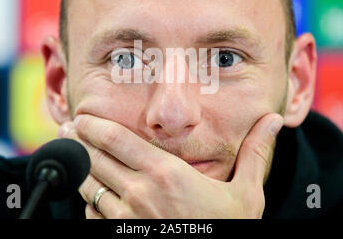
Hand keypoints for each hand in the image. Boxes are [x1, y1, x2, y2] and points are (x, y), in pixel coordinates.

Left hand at [59, 113, 282, 218]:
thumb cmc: (228, 232)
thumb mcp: (247, 195)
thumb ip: (255, 154)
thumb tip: (273, 121)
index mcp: (166, 175)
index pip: (118, 140)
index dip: (95, 125)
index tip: (83, 115)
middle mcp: (140, 194)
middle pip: (96, 158)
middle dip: (79, 139)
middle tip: (69, 127)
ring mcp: (125, 220)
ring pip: (89, 185)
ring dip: (77, 165)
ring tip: (69, 151)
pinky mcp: (118, 238)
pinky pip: (91, 215)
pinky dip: (86, 199)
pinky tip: (87, 190)